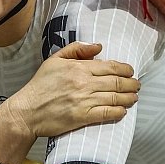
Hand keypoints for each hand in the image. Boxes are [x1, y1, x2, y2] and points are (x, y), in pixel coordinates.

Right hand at [0, 42, 139, 139]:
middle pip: (116, 82)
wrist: (27, 111)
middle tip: (137, 85)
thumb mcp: (54, 60)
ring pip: (115, 98)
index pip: (110, 66)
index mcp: (79, 68)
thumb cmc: (39, 86)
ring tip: (134, 97)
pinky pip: (107, 113)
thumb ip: (76, 50)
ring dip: (129, 98)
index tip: (131, 72)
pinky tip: (123, 111)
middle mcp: (84, 83)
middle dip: (131, 84)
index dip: (125, 69)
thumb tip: (99, 47)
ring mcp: (84, 100)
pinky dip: (118, 112)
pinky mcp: (83, 117)